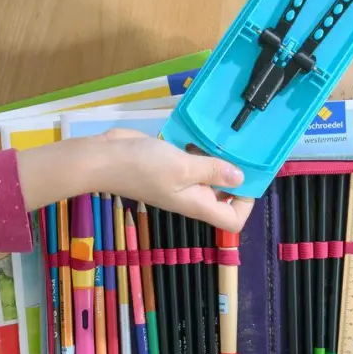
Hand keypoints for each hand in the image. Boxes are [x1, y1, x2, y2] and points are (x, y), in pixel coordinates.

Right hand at [16, 129, 254, 231]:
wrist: (103, 159)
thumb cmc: (144, 167)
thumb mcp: (184, 166)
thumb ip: (213, 171)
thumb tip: (241, 178)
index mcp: (197, 204)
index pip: (232, 220)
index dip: (245, 204)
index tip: (249, 178)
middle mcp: (191, 196)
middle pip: (222, 197)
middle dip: (235, 176)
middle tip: (242, 150)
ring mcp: (178, 181)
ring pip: (208, 176)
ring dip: (218, 160)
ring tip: (227, 138)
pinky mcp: (168, 165)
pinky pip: (192, 161)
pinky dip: (199, 150)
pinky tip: (201, 133)